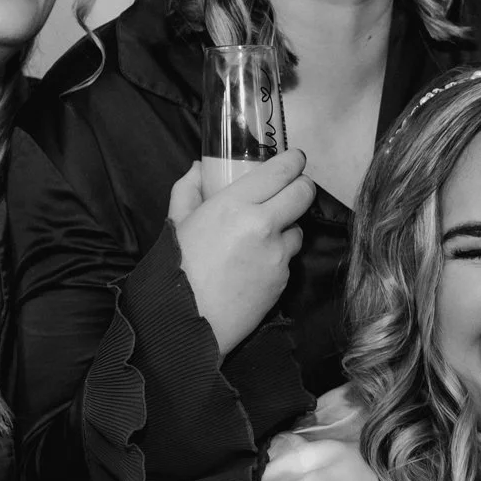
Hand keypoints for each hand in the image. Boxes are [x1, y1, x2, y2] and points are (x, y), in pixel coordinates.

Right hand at [169, 150, 315, 356]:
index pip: (281, 171)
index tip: (295, 159)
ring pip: (299, 229)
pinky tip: (254, 266)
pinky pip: (288, 259)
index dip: (294, 161)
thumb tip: (200, 168)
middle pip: (304, 193)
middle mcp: (263, 225)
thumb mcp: (177, 222)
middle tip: (292, 189)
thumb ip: (189, 189)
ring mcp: (276, 254)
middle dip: (301, 187)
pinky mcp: (283, 279)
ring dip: (287, 228)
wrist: (186, 320)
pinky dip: (277, 258)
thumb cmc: (176, 268)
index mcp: (234, 204)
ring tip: (261, 238)